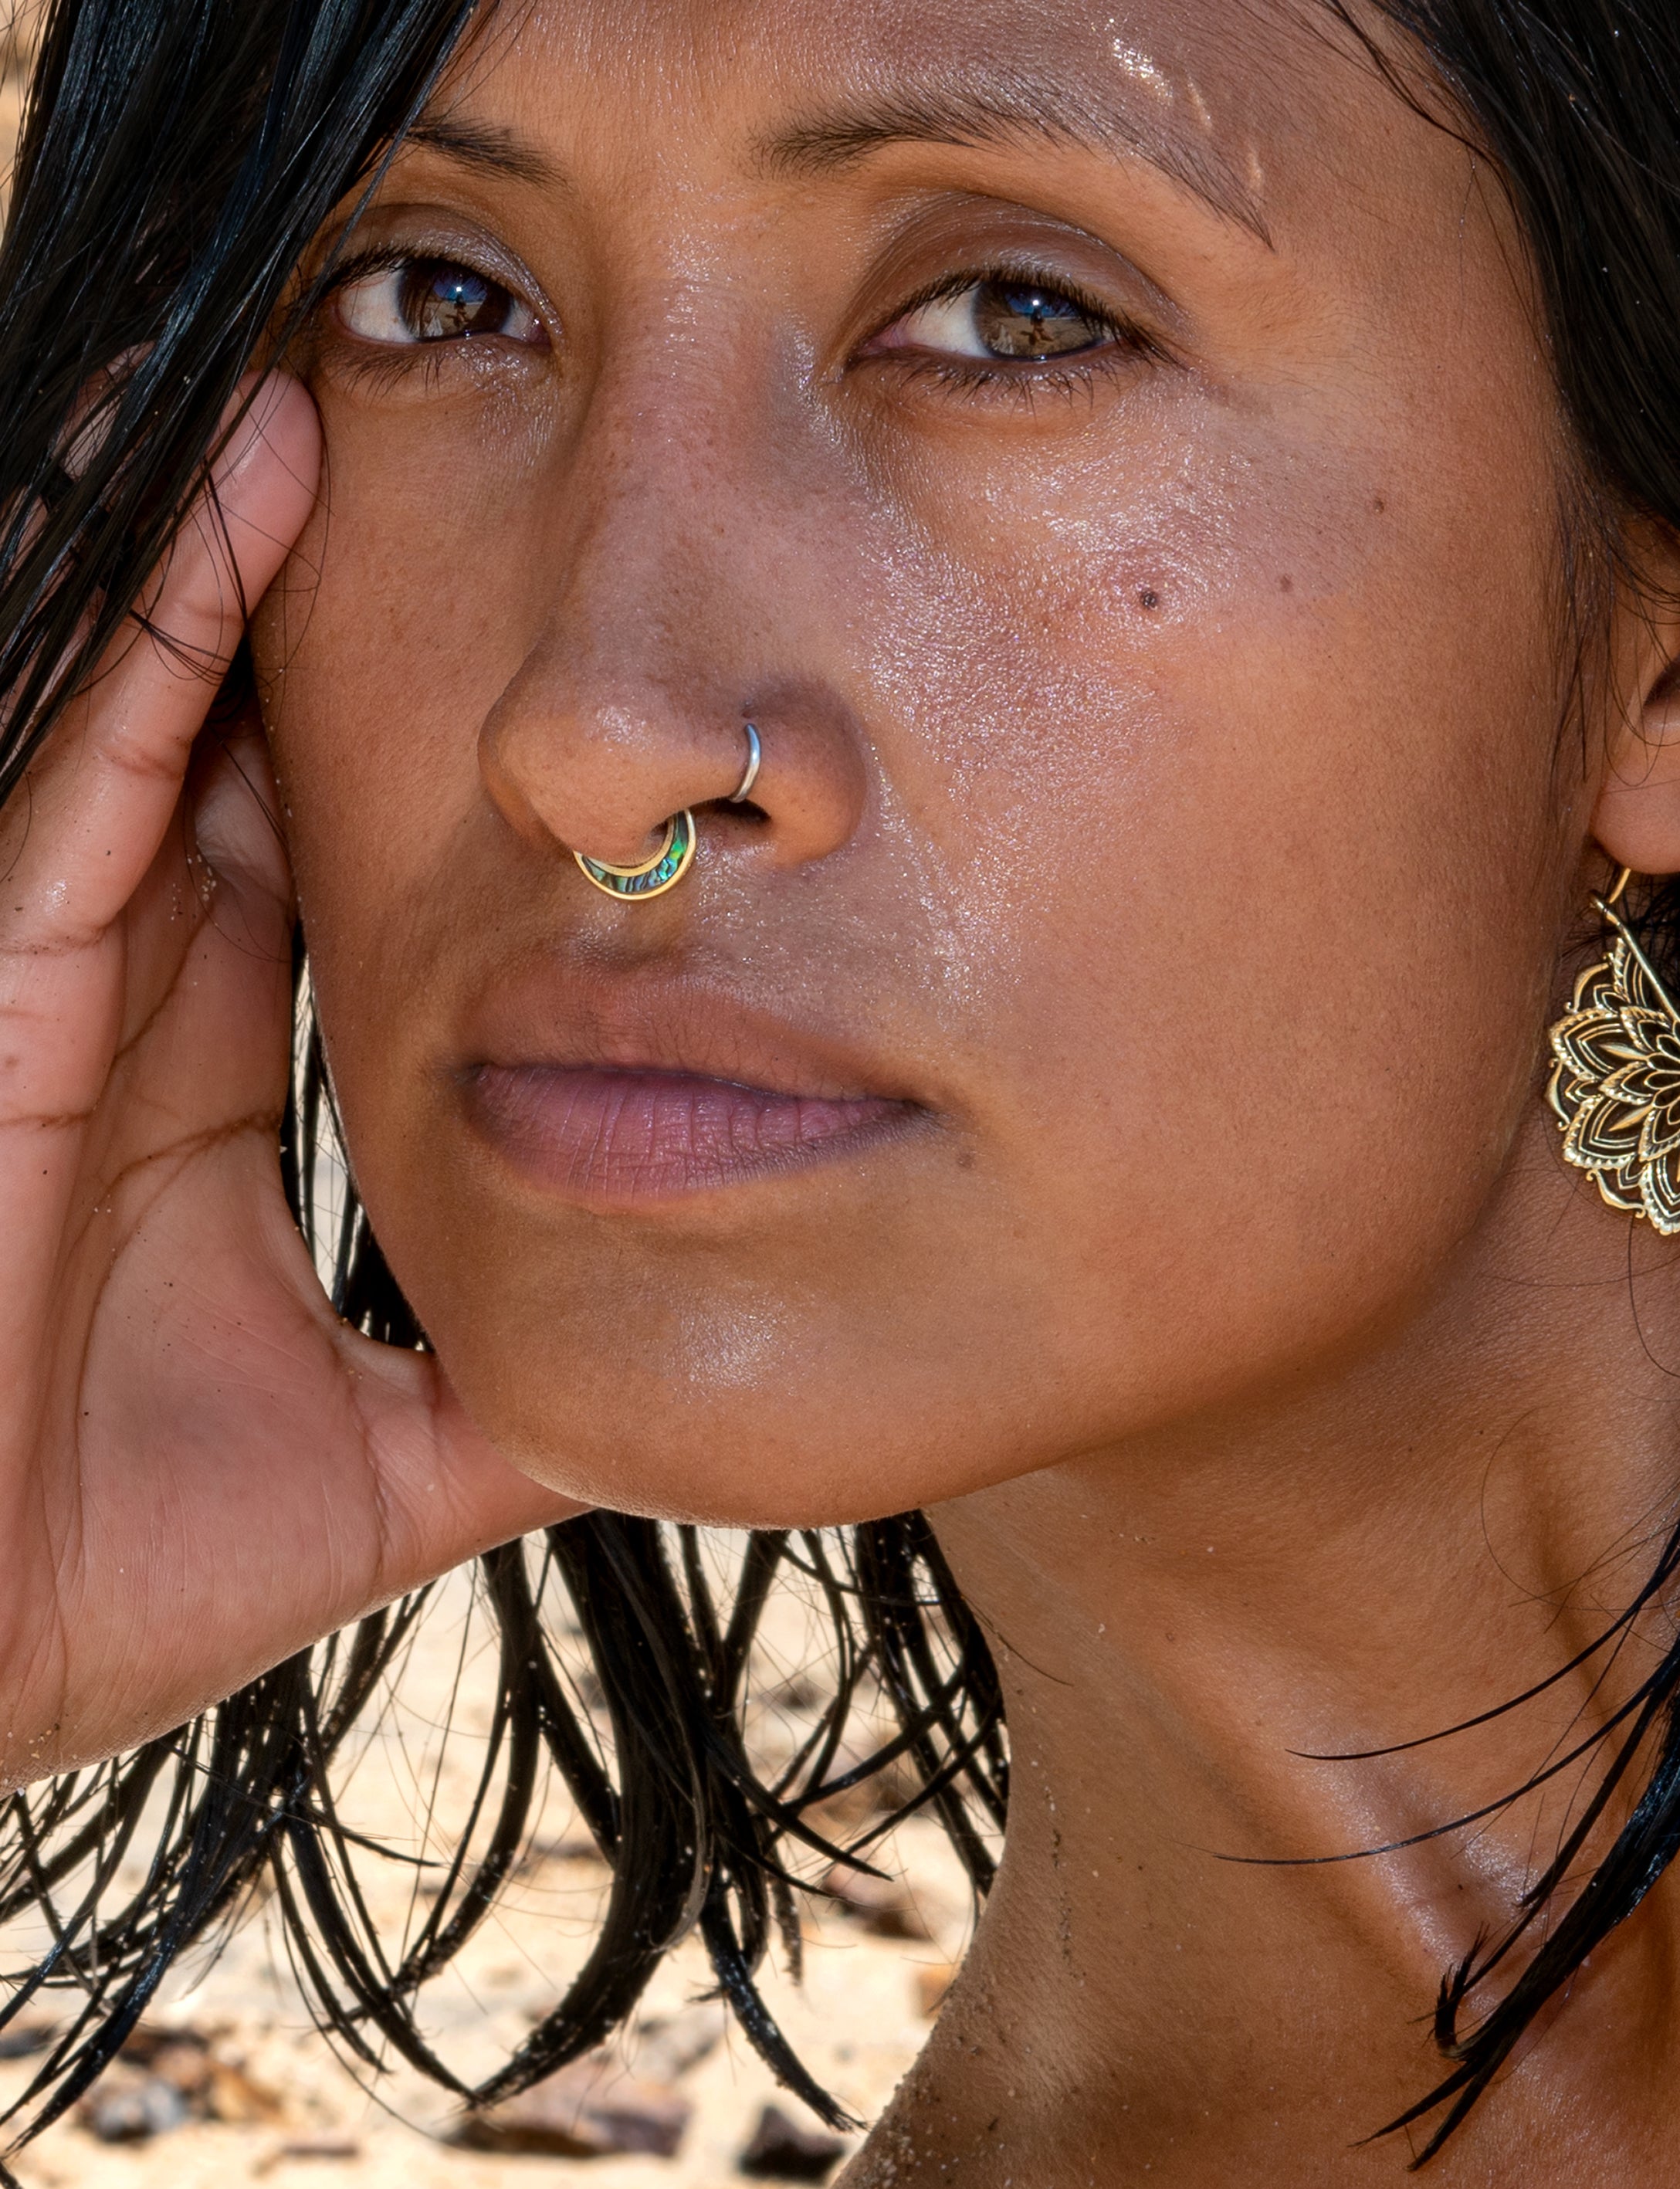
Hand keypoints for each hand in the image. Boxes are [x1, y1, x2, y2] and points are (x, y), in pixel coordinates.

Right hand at [0, 373, 576, 1791]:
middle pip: (251, 742)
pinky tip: (220, 459)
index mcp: (214, 1073)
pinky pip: (67, 746)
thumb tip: (694, 1378)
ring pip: (144, 697)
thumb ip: (520, 1398)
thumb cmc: (84, 1566)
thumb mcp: (377, 1465)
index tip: (563, 657)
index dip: (430, 754)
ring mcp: (35, 953)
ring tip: (338, 369)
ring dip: (233, 543)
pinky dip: (141, 604)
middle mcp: (121, 986)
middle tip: (476, 434)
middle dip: (339, 602)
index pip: (329, 858)